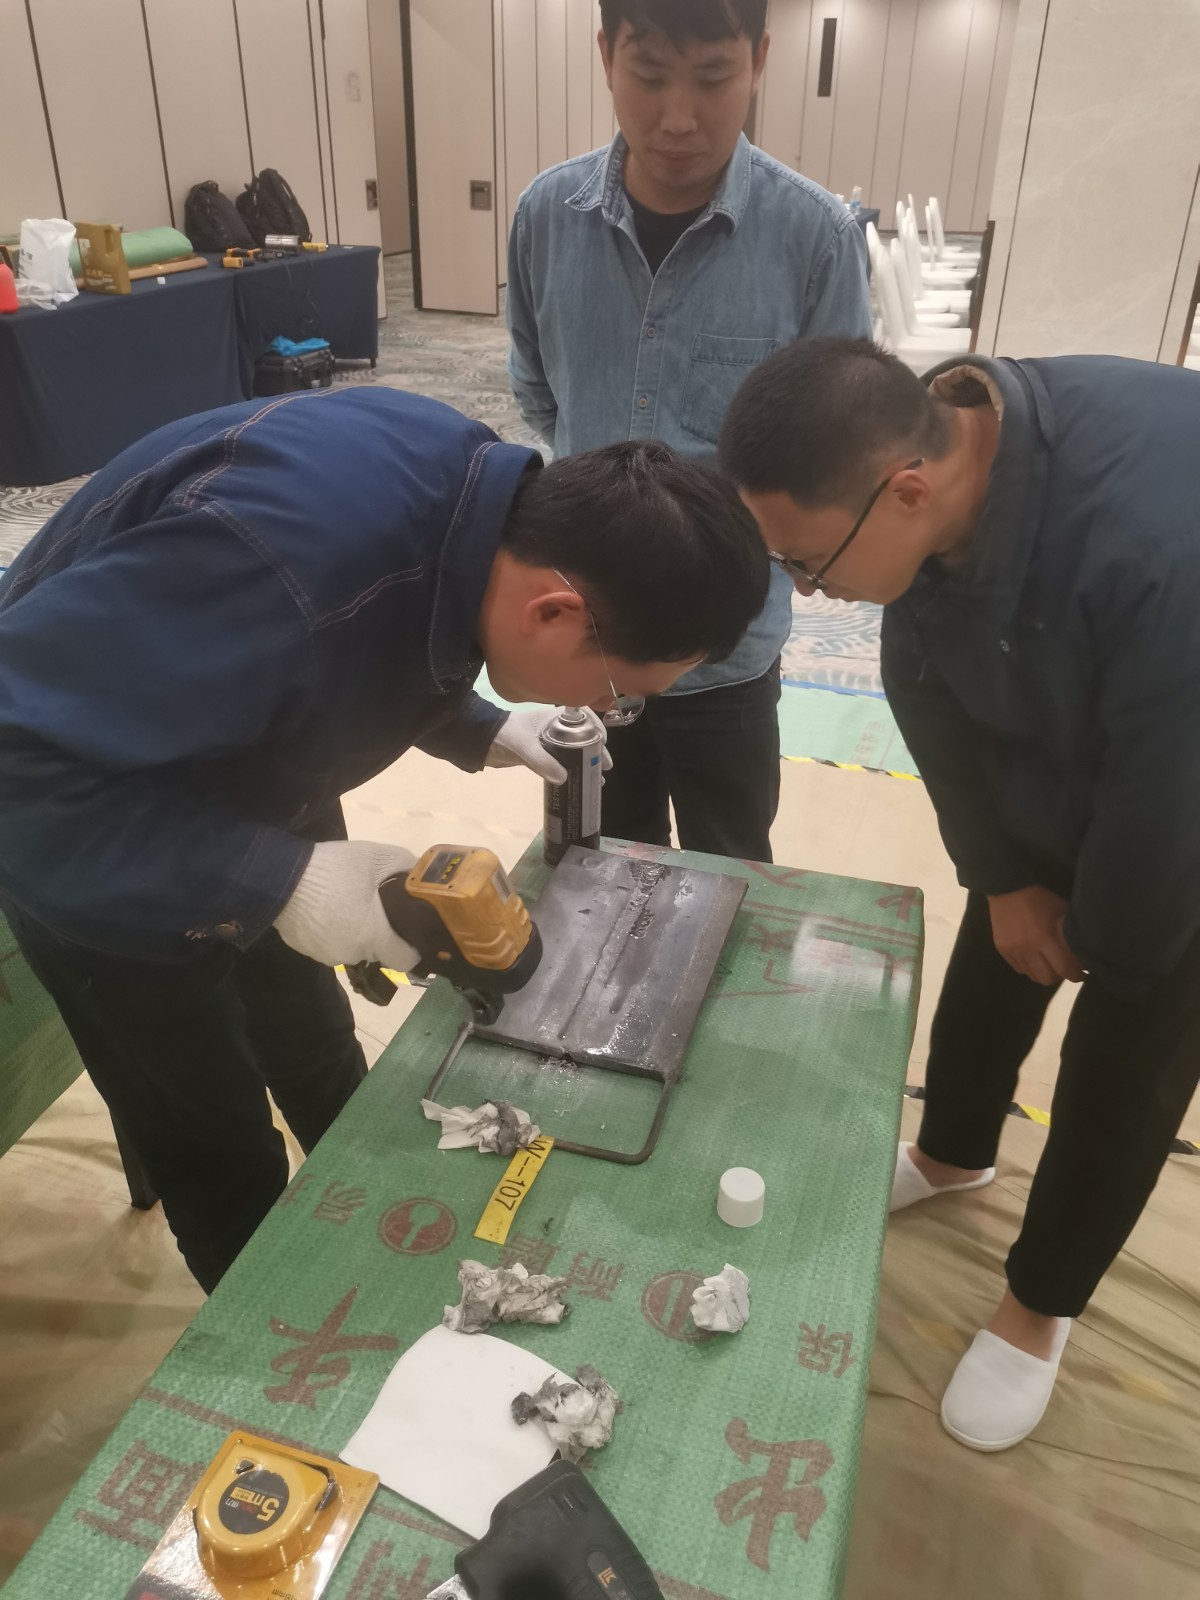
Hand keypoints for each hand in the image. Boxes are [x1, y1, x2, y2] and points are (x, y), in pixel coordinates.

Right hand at [275, 840, 420, 969]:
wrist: (280, 876)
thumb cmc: (333, 869)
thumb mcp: (376, 857)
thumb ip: (406, 866)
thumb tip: (420, 877)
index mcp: (373, 937)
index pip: (405, 960)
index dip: (413, 948)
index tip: (412, 933)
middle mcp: (352, 953)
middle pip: (378, 951)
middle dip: (381, 932)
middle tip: (376, 906)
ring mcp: (326, 955)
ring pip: (352, 947)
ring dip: (354, 931)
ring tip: (347, 903)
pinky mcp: (305, 949)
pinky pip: (328, 944)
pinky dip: (332, 931)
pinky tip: (326, 909)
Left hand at [484, 708, 612, 784]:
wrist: (480, 743)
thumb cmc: (503, 736)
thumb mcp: (524, 747)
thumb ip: (542, 762)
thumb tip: (564, 779)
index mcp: (553, 716)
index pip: (582, 715)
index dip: (596, 726)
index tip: (603, 742)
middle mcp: (554, 726)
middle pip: (582, 734)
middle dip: (596, 749)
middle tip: (606, 766)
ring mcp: (548, 741)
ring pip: (574, 749)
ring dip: (587, 762)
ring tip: (598, 778)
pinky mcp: (542, 754)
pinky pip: (563, 760)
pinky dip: (573, 769)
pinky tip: (580, 782)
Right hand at [987, 886, 1085, 985]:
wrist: (1008, 888)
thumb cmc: (1040, 899)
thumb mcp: (1062, 912)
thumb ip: (1070, 934)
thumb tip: (1082, 953)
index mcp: (1045, 938)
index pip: (1065, 969)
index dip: (1076, 975)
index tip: (1082, 973)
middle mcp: (1028, 948)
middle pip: (1047, 979)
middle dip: (1060, 976)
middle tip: (1064, 967)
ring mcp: (1013, 951)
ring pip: (1032, 976)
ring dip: (1043, 972)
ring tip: (1049, 963)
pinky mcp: (1002, 950)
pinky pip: (1019, 969)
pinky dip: (1029, 967)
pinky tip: (1033, 957)